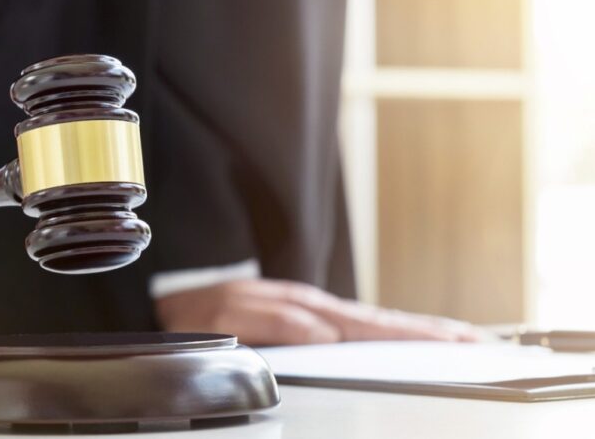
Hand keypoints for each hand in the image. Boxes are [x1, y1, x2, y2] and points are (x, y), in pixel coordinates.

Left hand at [155, 279, 487, 344]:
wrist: (168, 302)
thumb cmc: (197, 311)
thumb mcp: (227, 317)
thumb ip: (276, 323)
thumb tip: (325, 333)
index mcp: (301, 309)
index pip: (369, 325)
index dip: (413, 333)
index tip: (453, 339)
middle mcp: (311, 308)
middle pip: (381, 322)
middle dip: (428, 332)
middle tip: (473, 340)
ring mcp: (309, 312)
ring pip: (371, 323)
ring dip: (412, 330)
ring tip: (453, 338)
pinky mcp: (302, 319)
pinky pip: (352, 326)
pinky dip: (382, 330)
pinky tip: (398, 337)